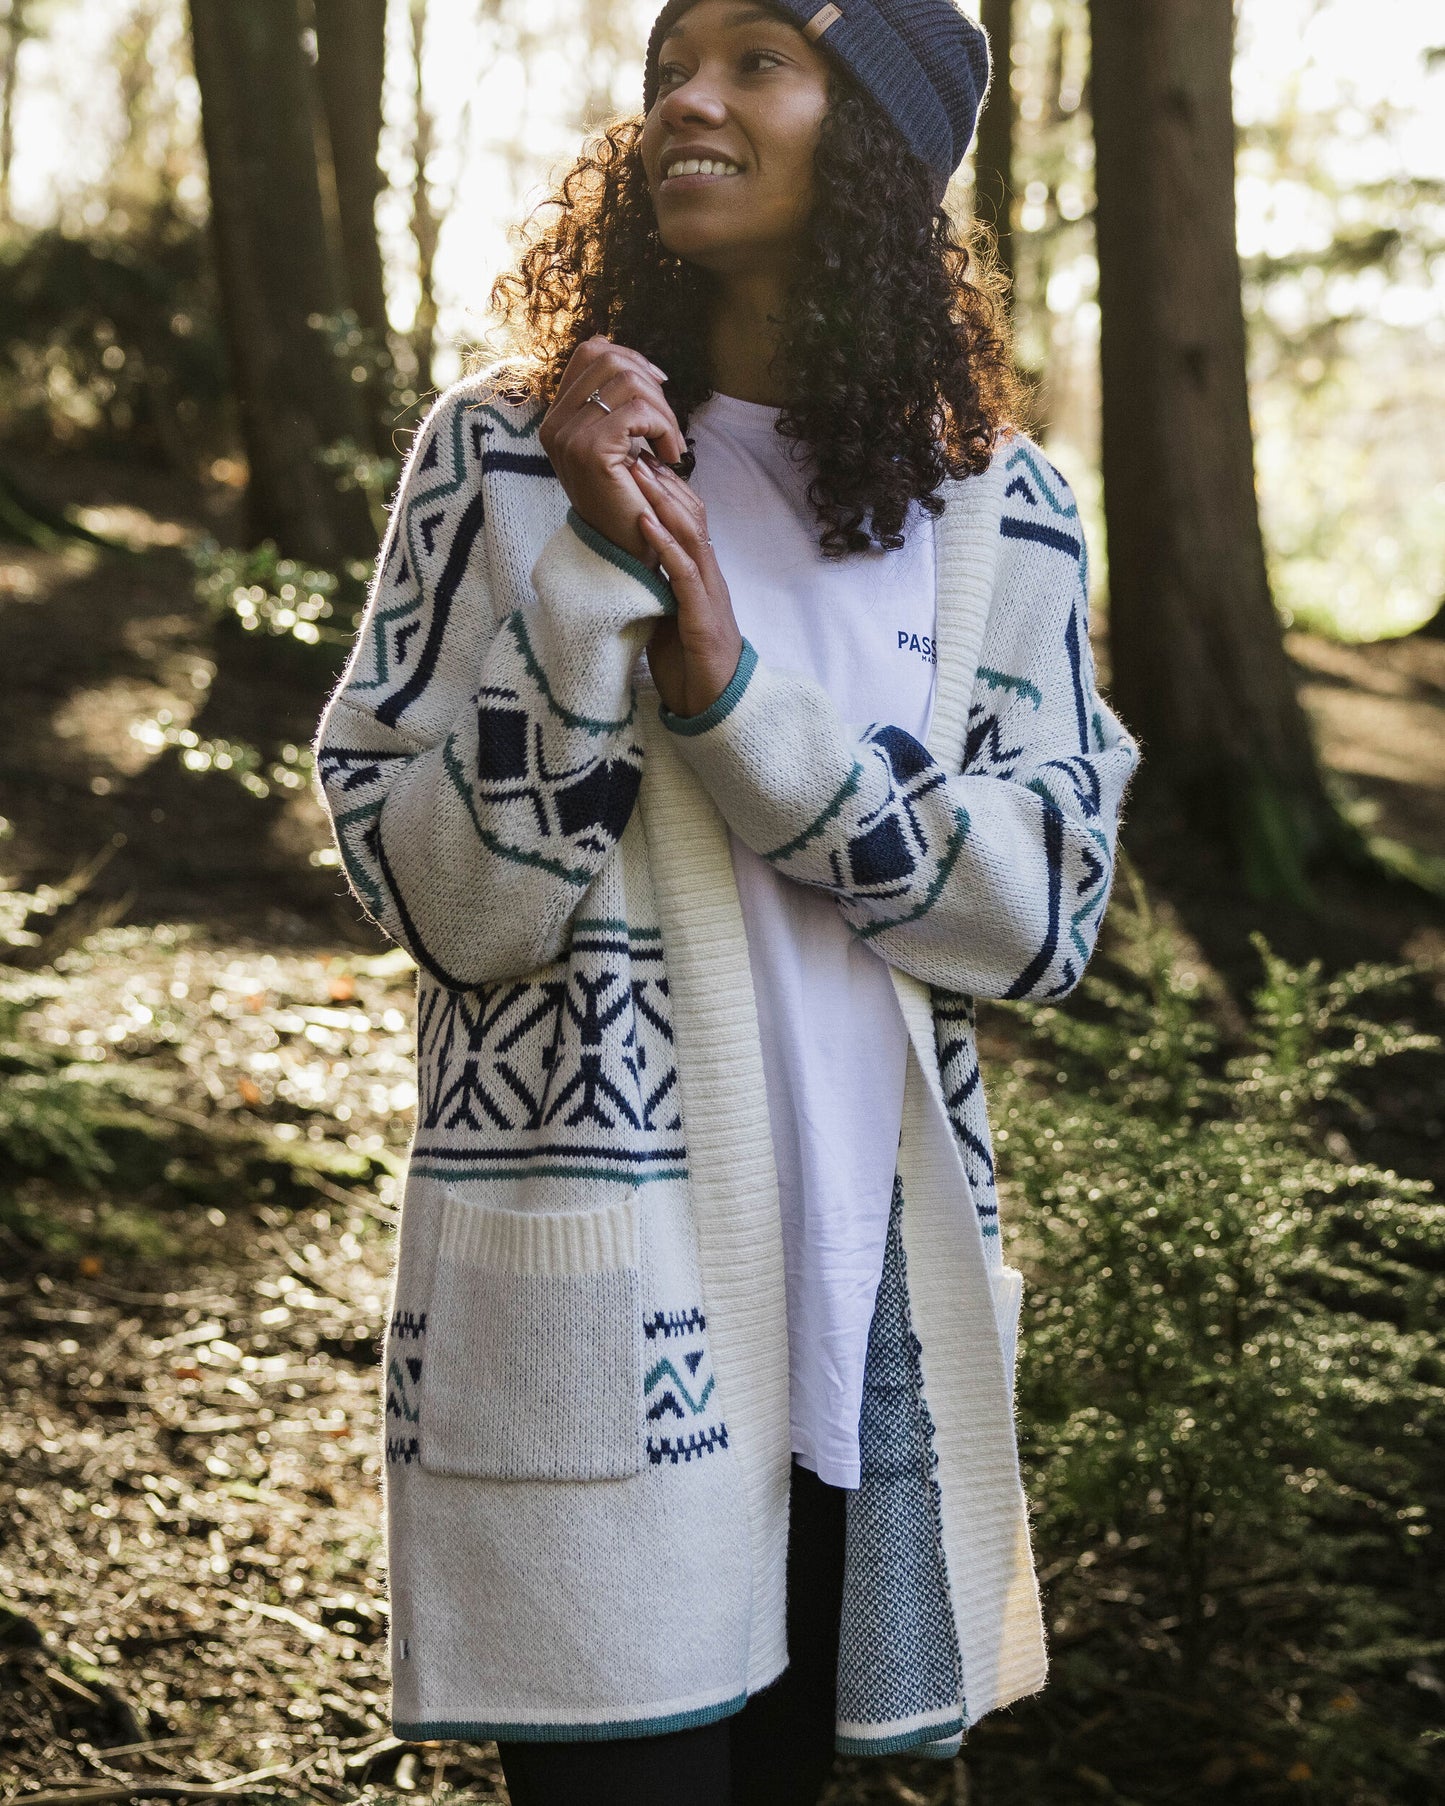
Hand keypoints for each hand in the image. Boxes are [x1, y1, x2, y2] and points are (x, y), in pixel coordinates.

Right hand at [538, 335, 687, 566]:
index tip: (659, 386)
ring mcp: (568, 437)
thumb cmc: (628, 501)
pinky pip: (638, 411)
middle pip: (609, 357)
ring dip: (663, 410)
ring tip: (672, 445)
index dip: (632, 358)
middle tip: (667, 422)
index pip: (591, 352)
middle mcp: (555, 425)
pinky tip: (671, 454)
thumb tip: (639, 363)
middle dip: (651, 383)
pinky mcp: (591, 451)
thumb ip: (615, 406)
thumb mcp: (617, 445)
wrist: (624, 553)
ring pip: (627, 381)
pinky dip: (665, 428)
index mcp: (557, 419)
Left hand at [635, 453, 744, 718]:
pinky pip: (684, 571)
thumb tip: (633, 567)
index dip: (670, 491)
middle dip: (665, 484)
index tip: (644, 464)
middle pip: (694, 517)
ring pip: (691, 535)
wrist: (713, 706)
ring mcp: (709, 594)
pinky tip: (644, 521)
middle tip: (639, 454)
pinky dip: (663, 543)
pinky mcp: (702, 616)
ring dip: (663, 502)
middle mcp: (709, 577)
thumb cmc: (690, 666)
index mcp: (701, 577)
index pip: (691, 522)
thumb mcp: (669, 617)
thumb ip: (659, 589)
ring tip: (640, 475)